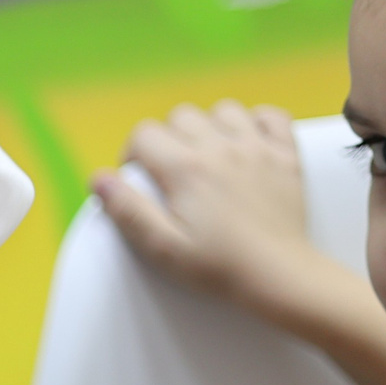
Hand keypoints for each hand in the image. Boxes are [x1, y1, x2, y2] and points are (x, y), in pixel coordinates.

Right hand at [90, 101, 324, 327]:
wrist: (278, 274)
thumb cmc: (218, 266)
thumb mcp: (162, 248)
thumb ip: (128, 210)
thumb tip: (98, 178)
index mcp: (186, 170)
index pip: (144, 133)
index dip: (133, 153)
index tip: (140, 177)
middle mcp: (221, 149)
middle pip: (181, 116)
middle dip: (169, 138)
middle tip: (172, 171)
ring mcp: (257, 149)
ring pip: (223, 110)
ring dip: (211, 127)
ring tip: (209, 156)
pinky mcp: (286, 155)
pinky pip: (270, 115)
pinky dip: (256, 122)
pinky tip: (247, 144)